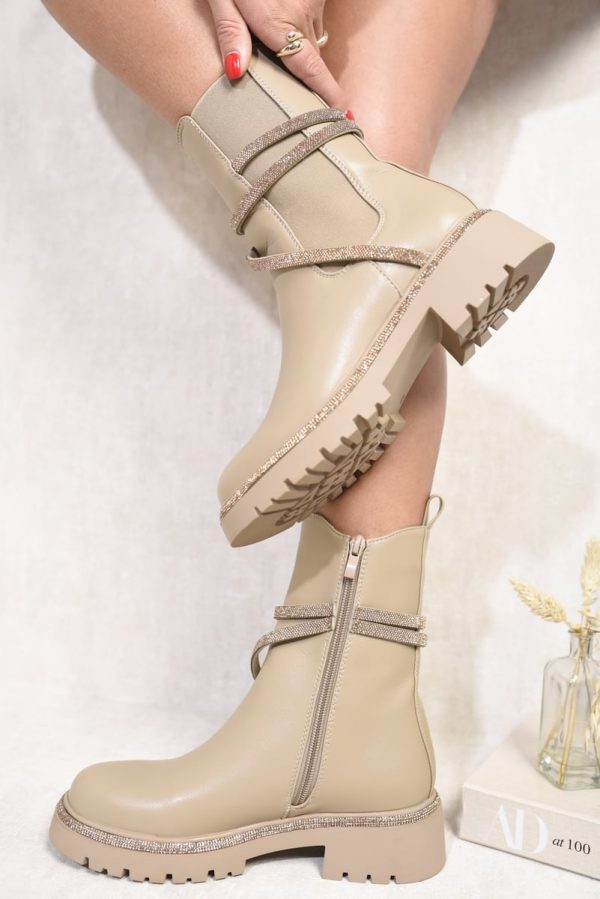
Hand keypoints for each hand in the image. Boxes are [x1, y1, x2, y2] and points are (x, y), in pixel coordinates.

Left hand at [206, 0, 345, 108]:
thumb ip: (230, 32)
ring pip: (312, 39)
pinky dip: (300, 26)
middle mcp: (302, 16)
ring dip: (299, 49)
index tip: (346, 117)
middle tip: (308, 104)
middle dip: (309, 79)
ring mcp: (313, 2)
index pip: (311, 70)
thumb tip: (236, 73)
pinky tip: (282, 17)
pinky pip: (312, 19)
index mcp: (279, 24)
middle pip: (311, 60)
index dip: (330, 95)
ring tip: (282, 51)